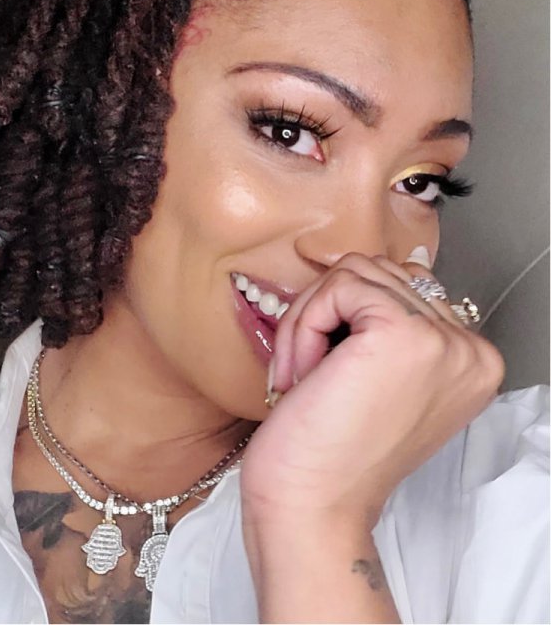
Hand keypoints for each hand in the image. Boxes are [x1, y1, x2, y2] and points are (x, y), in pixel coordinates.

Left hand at [241, 252, 503, 526]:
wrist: (312, 506)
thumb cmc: (329, 451)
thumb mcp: (377, 378)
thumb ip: (390, 323)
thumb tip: (375, 266)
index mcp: (469, 361)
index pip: (402, 287)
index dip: (347, 319)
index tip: (328, 375)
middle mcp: (470, 349)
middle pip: (378, 273)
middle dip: (324, 315)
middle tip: (305, 372)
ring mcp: (443, 340)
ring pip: (354, 274)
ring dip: (310, 320)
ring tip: (303, 373)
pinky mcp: (403, 334)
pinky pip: (337, 286)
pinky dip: (304, 324)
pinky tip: (303, 374)